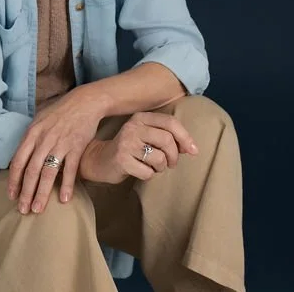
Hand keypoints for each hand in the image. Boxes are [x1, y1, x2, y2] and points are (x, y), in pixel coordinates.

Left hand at [7, 90, 104, 214]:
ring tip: (38, 209)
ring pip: (48, 173)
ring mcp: (60, 144)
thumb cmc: (60, 112)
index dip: (14, 180)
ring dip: (42, 193)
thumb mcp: (39, 120)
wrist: (84, 102)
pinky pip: (70, 169)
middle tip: (23, 210)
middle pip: (31, 171)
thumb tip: (20, 156)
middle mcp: (44, 140)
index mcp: (32, 134)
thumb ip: (30, 138)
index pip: (18, 161)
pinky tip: (64, 199)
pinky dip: (66, 185)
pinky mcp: (76, 147)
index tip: (11, 195)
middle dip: (25, 192)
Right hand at [80, 110, 198, 184]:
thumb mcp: (147, 136)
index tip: (193, 151)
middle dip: (174, 156)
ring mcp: (126, 143)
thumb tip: (191, 148)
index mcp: (141, 118)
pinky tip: (140, 171)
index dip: (185, 137)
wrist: (100, 160)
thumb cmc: (130, 149)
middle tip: (170, 163)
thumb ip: (167, 137)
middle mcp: (133, 127)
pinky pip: (148, 172)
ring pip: (160, 158)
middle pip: (167, 141)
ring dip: (161, 168)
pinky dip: (148, 175)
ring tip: (152, 167)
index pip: (170, 123)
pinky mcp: (122, 160)